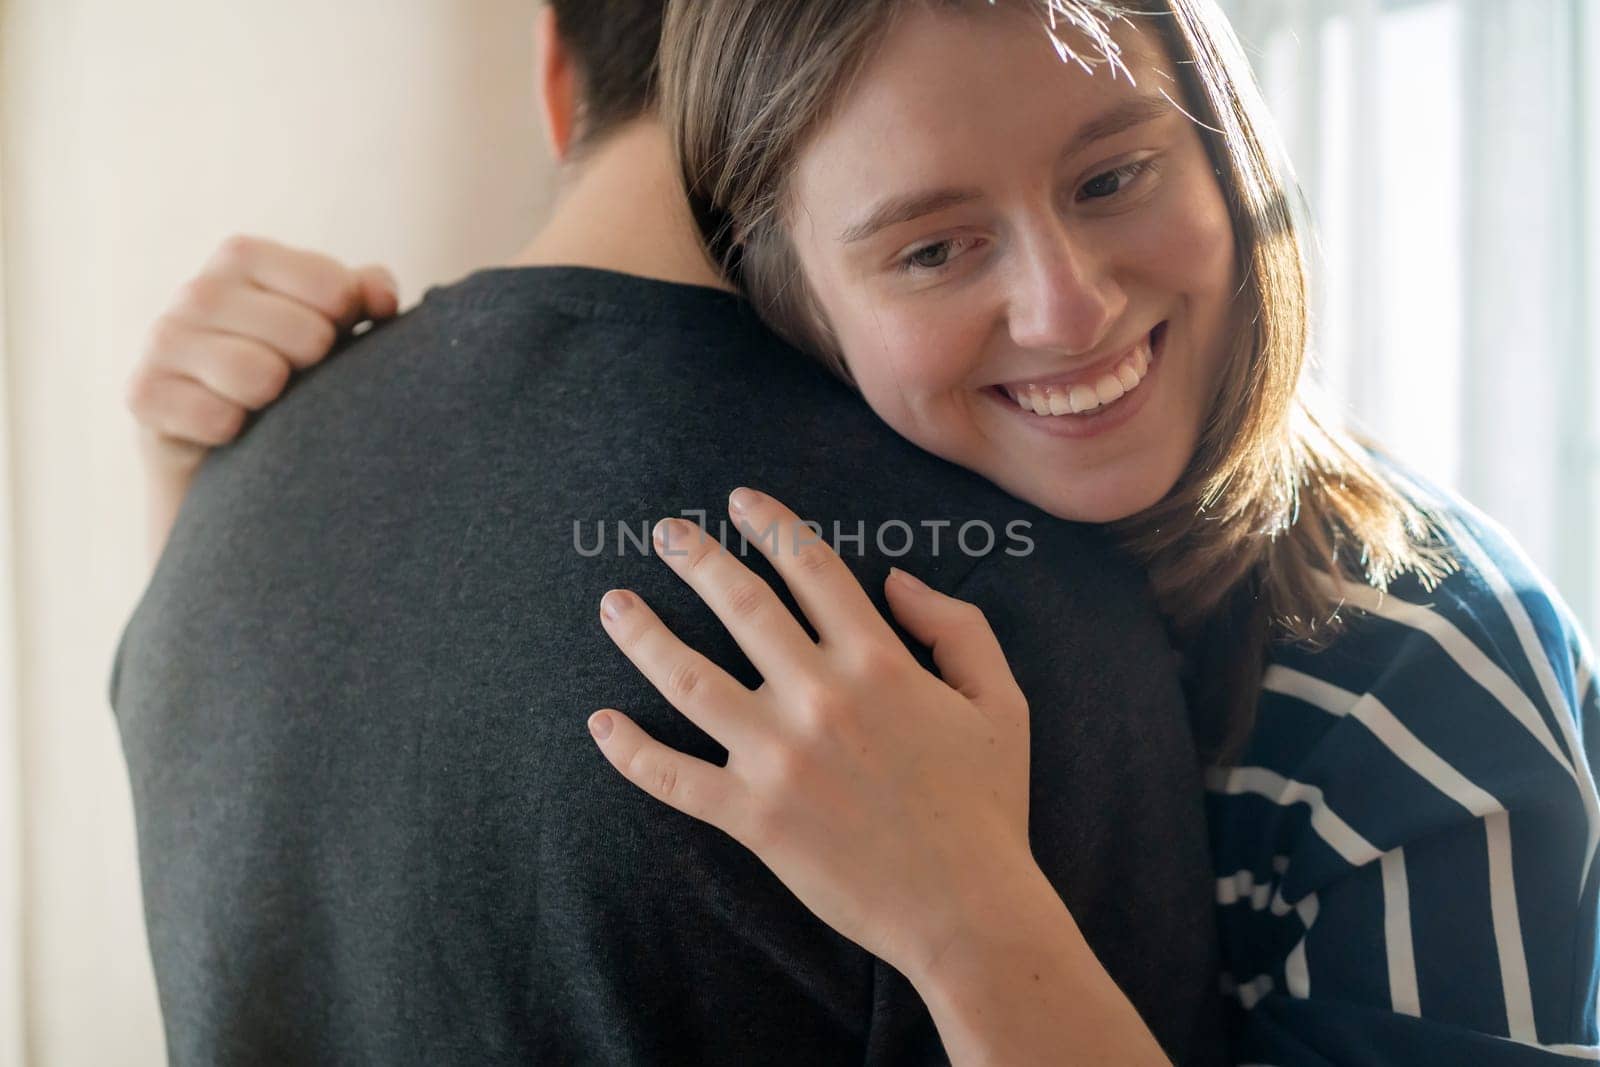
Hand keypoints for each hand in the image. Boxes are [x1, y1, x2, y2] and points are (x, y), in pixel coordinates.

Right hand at [125, 234, 398, 475]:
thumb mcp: (333, 326)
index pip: (332, 287)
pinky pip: (215, 417)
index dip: (350, 322)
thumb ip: (362, 296)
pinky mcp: (143, 393)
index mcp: (245, 258)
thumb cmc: (290, 369)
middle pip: (306, 336)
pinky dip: (235, 432)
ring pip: (258, 376)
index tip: (337, 337)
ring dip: (277, 402)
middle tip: (299, 380)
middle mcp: (199, 290)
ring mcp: (164, 339)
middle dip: (318, 368)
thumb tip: (381, 298)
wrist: (225, 447)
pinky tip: (232, 431)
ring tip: (268, 404)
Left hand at [588, 486, 1039, 980]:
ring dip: (644, 635)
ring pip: (689, 679)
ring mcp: (779, 759)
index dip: (772, 523)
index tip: (741, 500)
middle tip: (663, 531)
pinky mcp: (753, 817)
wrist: (968, 909)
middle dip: (696, 557)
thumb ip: (957, 627)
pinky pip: (675, 776)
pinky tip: (600, 721)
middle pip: (740, 605)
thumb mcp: (1000, 701)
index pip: (811, 568)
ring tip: (614, 603)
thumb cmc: (987, 805)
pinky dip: (631, 750)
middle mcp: (820, 699)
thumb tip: (897, 581)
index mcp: (879, 663)